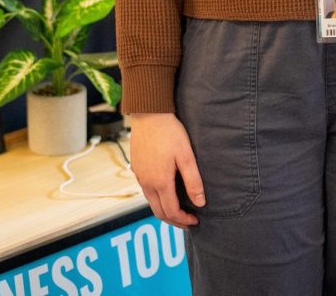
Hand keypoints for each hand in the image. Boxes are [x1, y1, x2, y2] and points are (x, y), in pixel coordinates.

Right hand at [128, 113, 204, 227]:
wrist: (148, 113)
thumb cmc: (169, 132)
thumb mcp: (186, 156)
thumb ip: (193, 181)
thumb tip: (200, 203)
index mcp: (160, 182)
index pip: (171, 212)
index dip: (184, 220)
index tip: (196, 220)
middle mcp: (146, 182)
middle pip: (158, 212)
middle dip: (174, 220)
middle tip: (188, 221)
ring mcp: (139, 175)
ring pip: (150, 202)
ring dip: (164, 210)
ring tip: (179, 209)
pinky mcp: (136, 167)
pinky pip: (145, 190)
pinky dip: (156, 198)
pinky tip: (165, 191)